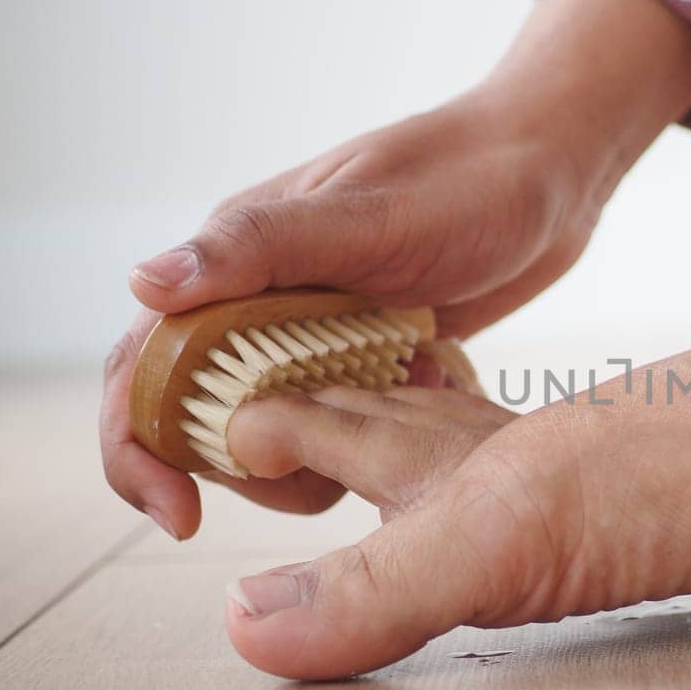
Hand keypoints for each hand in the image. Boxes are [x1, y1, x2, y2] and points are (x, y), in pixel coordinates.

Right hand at [102, 0, 690, 538]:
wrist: (552, 174)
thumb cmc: (467, 178)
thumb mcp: (367, 214)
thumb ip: (260, 248)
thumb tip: (143, 285)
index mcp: (235, 260)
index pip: (143, 368)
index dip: (138, 450)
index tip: (181, 516)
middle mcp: (260, 299)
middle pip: (195, 417)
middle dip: (233, 470)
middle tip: (312, 494)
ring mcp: (314, 330)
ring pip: (268, 431)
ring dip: (308, 459)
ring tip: (382, 433)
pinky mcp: (366, 352)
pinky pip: (337, 423)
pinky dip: (365, 438)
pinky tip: (423, 400)